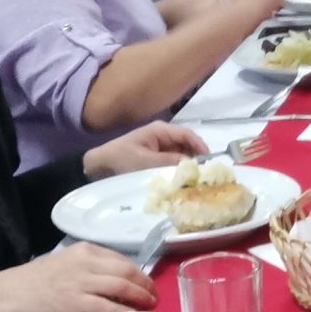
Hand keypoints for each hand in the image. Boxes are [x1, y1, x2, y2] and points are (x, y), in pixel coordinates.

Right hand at [0, 243, 154, 311]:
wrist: (11, 290)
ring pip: (120, 287)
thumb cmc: (39, 279)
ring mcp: (80, 281)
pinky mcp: (73, 301)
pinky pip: (105, 307)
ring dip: (139, 299)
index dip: (139, 273)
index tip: (148, 284)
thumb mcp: (67, 263)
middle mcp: (85, 261)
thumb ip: (91, 268)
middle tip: (154, 297)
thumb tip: (119, 281)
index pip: (121, 259)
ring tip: (149, 308)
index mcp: (85, 250)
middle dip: (144, 285)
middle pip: (126, 271)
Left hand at [83, 122, 207, 177]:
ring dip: (188, 166)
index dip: (201, 147)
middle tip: (206, 175)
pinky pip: (173, 162)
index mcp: (161, 130)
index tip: (211, 162)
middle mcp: (164, 136)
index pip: (188, 135)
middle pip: (188, 145)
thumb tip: (192, 166)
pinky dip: (179, 170)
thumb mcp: (145, 162)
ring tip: (197, 179)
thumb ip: (169, 162)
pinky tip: (183, 181)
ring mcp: (161, 147)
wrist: (99, 165)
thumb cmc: (121, 159)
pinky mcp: (157, 158)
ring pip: (182, 155)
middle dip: (197, 158)